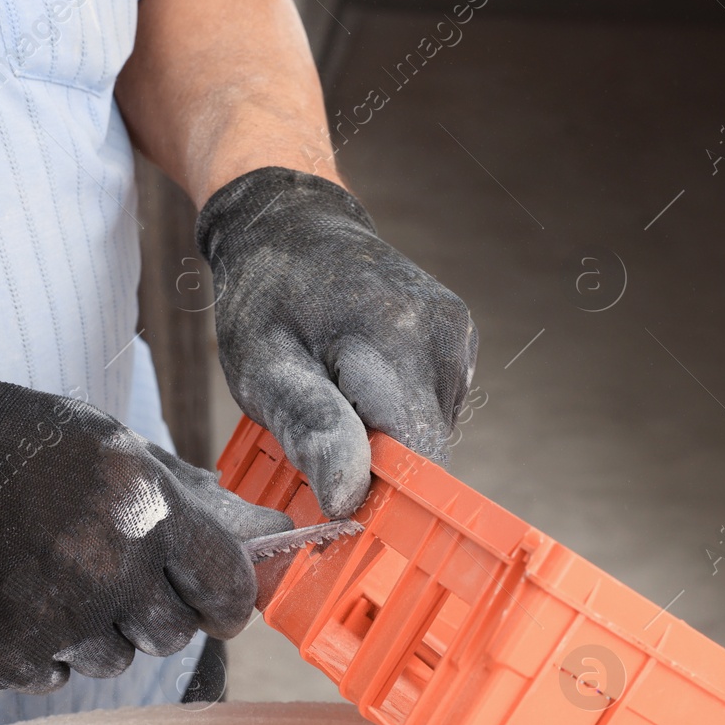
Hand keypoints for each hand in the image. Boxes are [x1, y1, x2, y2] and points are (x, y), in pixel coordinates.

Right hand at [0, 357, 291, 692]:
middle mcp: (110, 567)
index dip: (228, 603)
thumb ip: (170, 495)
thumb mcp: (100, 439)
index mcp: (144, 506)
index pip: (227, 587)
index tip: (218, 608)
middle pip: (173, 634)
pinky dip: (42, 651)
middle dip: (155, 615)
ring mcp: (57, 617)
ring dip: (96, 633)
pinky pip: (55, 677)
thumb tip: (246, 537)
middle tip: (116, 583)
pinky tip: (14, 601)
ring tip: (51, 581)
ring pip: (115, 661)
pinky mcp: (7, 653)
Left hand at [197, 167, 478, 516]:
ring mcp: (458, 335)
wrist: (290, 225)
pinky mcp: (462, 337)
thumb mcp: (263, 369)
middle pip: (426, 451)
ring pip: (431, 434)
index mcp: (394, 343)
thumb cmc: (265, 301)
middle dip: (374, 465)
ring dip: (384, 438)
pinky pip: (435, 407)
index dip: (376, 495)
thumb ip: (310, 430)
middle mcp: (442, 337)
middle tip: (319, 431)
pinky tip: (361, 380)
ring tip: (337, 394)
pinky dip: (398, 413)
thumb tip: (349, 499)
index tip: (330, 497)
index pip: (414, 461)